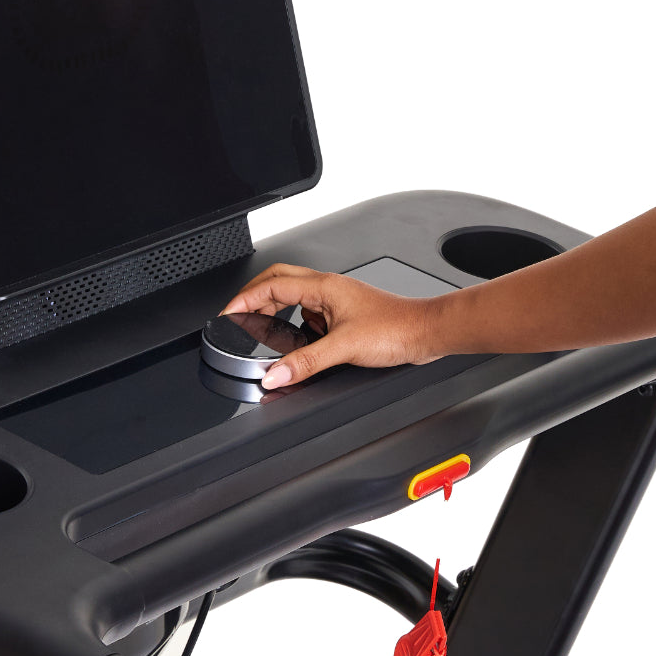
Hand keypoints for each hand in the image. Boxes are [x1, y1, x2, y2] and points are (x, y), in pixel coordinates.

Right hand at [220, 263, 443, 388]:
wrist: (426, 332)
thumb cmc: (396, 329)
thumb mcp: (343, 348)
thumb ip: (305, 362)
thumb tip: (273, 373)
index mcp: (324, 286)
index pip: (272, 284)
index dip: (245, 297)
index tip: (229, 312)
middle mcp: (329, 288)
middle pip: (279, 281)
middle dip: (255, 296)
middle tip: (238, 314)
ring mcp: (337, 300)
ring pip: (295, 297)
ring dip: (276, 309)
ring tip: (263, 328)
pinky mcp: (345, 314)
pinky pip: (311, 313)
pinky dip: (297, 324)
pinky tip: (300, 341)